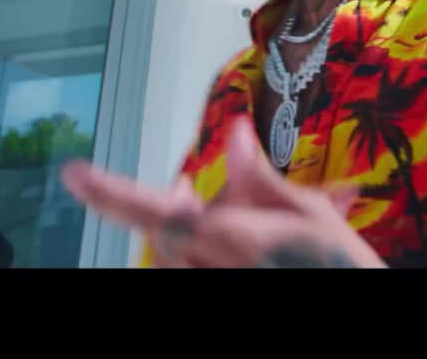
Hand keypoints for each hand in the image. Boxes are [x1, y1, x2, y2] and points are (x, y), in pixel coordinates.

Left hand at [60, 120, 383, 268]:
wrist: (353, 295)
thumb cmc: (336, 262)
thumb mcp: (307, 211)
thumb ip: (258, 177)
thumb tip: (233, 131)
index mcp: (229, 236)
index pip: (153, 212)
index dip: (109, 193)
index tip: (73, 173)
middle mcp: (211, 264)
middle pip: (162, 232)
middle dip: (157, 205)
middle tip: (168, 184)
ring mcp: (214, 277)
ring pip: (175, 252)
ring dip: (180, 226)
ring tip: (196, 203)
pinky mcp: (219, 279)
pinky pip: (192, 264)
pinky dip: (196, 244)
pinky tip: (226, 232)